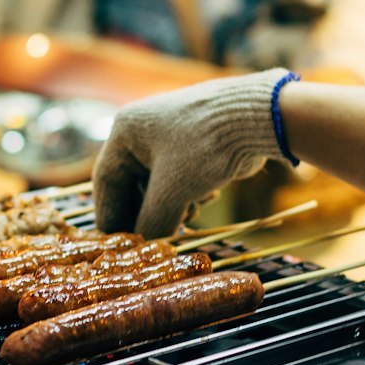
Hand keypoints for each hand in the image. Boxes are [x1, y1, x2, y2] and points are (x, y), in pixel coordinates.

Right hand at [93, 69, 293, 236]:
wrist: (259, 118)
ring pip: (157, 186)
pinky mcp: (194, 145)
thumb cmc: (206, 147)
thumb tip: (145, 247)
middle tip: (154, 240)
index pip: (106, 180)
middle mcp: (143, 131)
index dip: (110, 215)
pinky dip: (186, 196)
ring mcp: (170, 137)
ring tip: (188, 215)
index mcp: (125, 131)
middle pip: (131, 185)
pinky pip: (179, 180)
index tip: (116, 244)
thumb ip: (152, 222)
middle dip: (145, 213)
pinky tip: (205, 199)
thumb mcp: (173, 191)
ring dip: (169, 208)